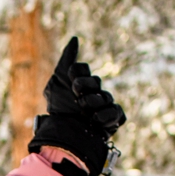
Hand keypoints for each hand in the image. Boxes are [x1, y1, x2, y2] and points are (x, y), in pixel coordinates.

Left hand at [28, 37, 123, 175]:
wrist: (66, 136)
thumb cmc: (60, 111)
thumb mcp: (58, 81)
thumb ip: (67, 59)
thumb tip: (75, 39)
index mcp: (78, 84)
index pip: (83, 70)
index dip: (77, 75)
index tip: (71, 85)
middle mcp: (91, 94)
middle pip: (96, 81)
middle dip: (84, 89)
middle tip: (78, 100)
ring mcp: (103, 108)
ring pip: (106, 97)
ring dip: (93, 104)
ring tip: (85, 113)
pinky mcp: (112, 122)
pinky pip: (116, 112)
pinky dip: (105, 116)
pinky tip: (95, 120)